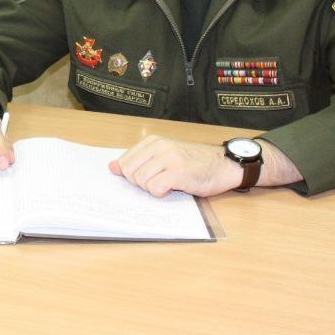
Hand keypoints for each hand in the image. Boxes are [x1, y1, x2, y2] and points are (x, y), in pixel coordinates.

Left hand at [109, 135, 242, 197]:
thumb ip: (138, 160)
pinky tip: (173, 188)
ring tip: (167, 184)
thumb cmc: (193, 163)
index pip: (124, 161)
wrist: (223, 165)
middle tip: (158, 183)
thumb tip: (112, 167)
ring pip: (141, 181)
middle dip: (140, 184)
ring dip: (152, 189)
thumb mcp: (163, 156)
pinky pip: (155, 188)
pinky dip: (161, 193)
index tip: (144, 180)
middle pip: (129, 173)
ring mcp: (169, 158)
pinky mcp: (179, 172)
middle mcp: (159, 146)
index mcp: (153, 141)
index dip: (130, 176)